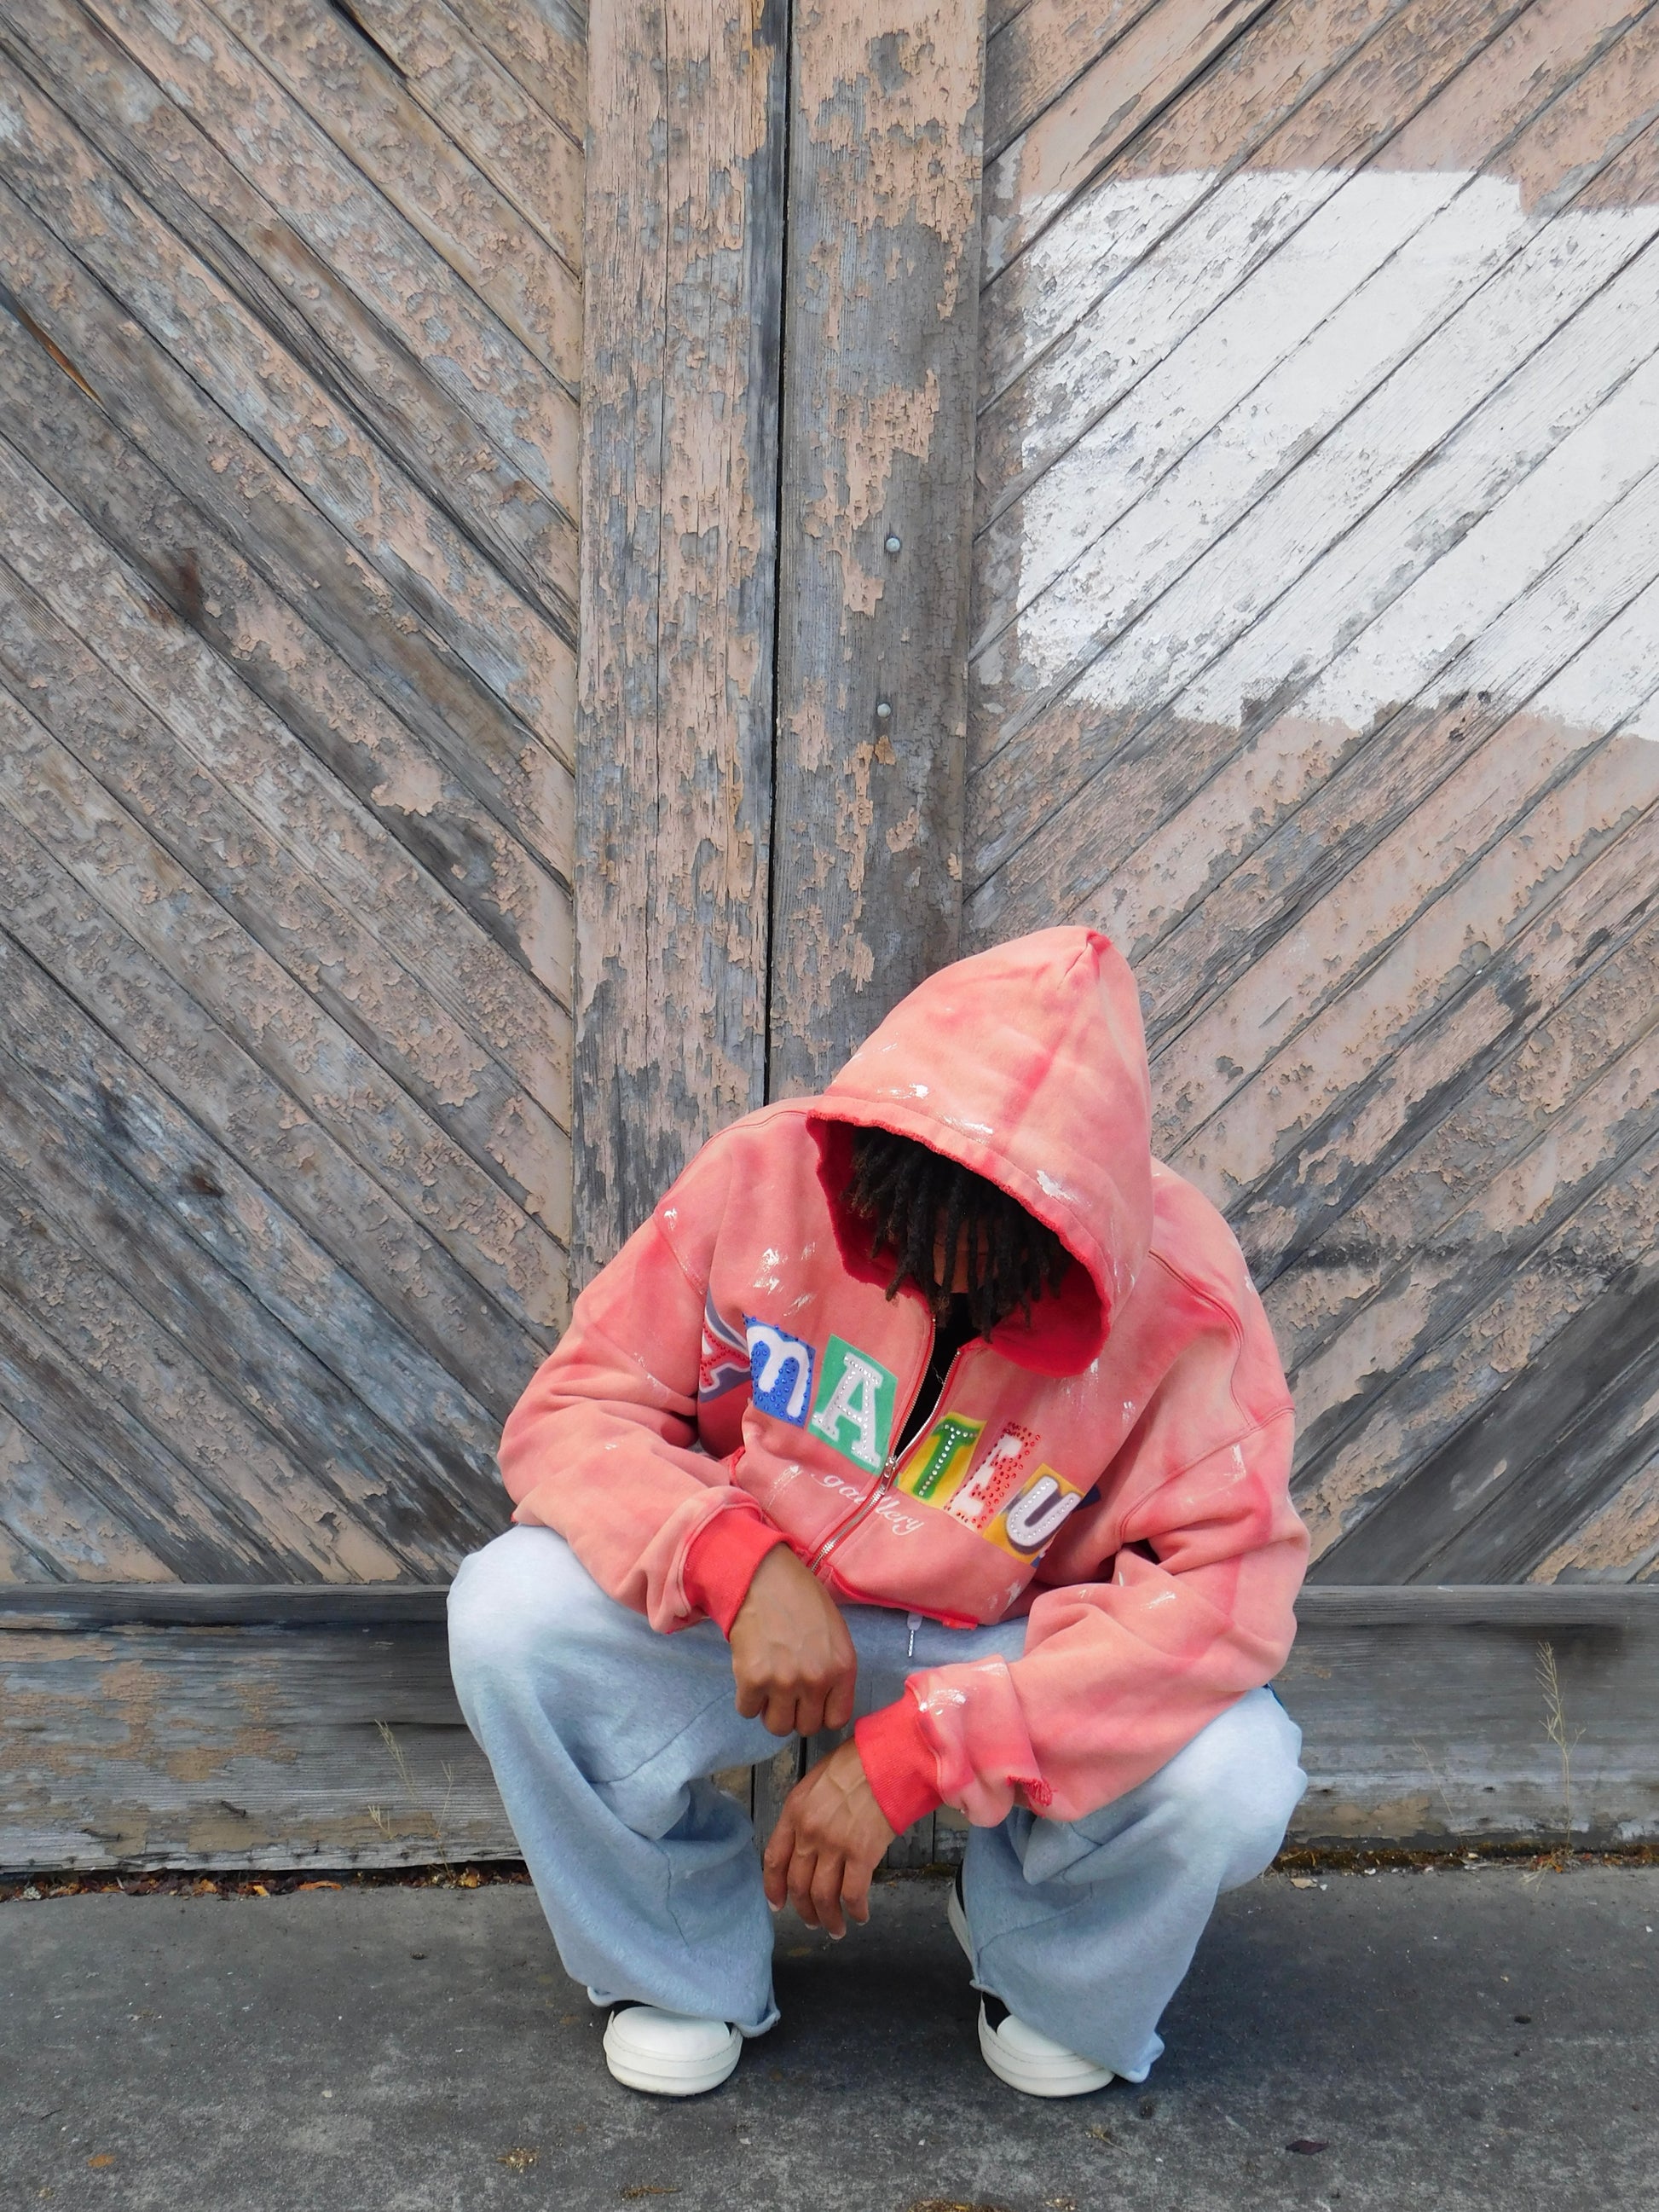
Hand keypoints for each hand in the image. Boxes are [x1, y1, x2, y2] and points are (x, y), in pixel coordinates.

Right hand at [728, 1545, 857, 1737]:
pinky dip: (747, 1699)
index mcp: (843, 1668)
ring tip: (768, 1687)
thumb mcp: (835, 1632)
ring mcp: (784, 1682)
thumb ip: (834, 1669)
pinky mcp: (752, 1679)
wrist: (764, 1576)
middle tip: (786, 1690)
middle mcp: (817, 1680)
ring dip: (771, 1711)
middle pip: (806, 1727)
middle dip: (796, 1712)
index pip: (836, 1719)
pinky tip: (750, 1676)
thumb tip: (825, 1700)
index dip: (821, 1712)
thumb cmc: (801, 1597)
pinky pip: (747, 1710)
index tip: (810, 1701)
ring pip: (777, 1726)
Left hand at [762, 1738, 895, 1937]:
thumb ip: (807, 1812)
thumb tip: (807, 1841)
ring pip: (823, 1896)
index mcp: (794, 1812)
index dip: (774, 1888)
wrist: (888, 1758)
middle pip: (798, 1884)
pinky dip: (855, 1910)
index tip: (778, 1905)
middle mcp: (809, 1833)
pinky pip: (853, 1893)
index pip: (774, 1860)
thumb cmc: (856, 1762)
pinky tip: (860, 1916)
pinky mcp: (862, 1854)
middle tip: (813, 1922)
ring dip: (828, 1918)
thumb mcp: (817, 1780)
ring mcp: (834, 1845)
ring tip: (836, 1928)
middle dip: (804, 1909)